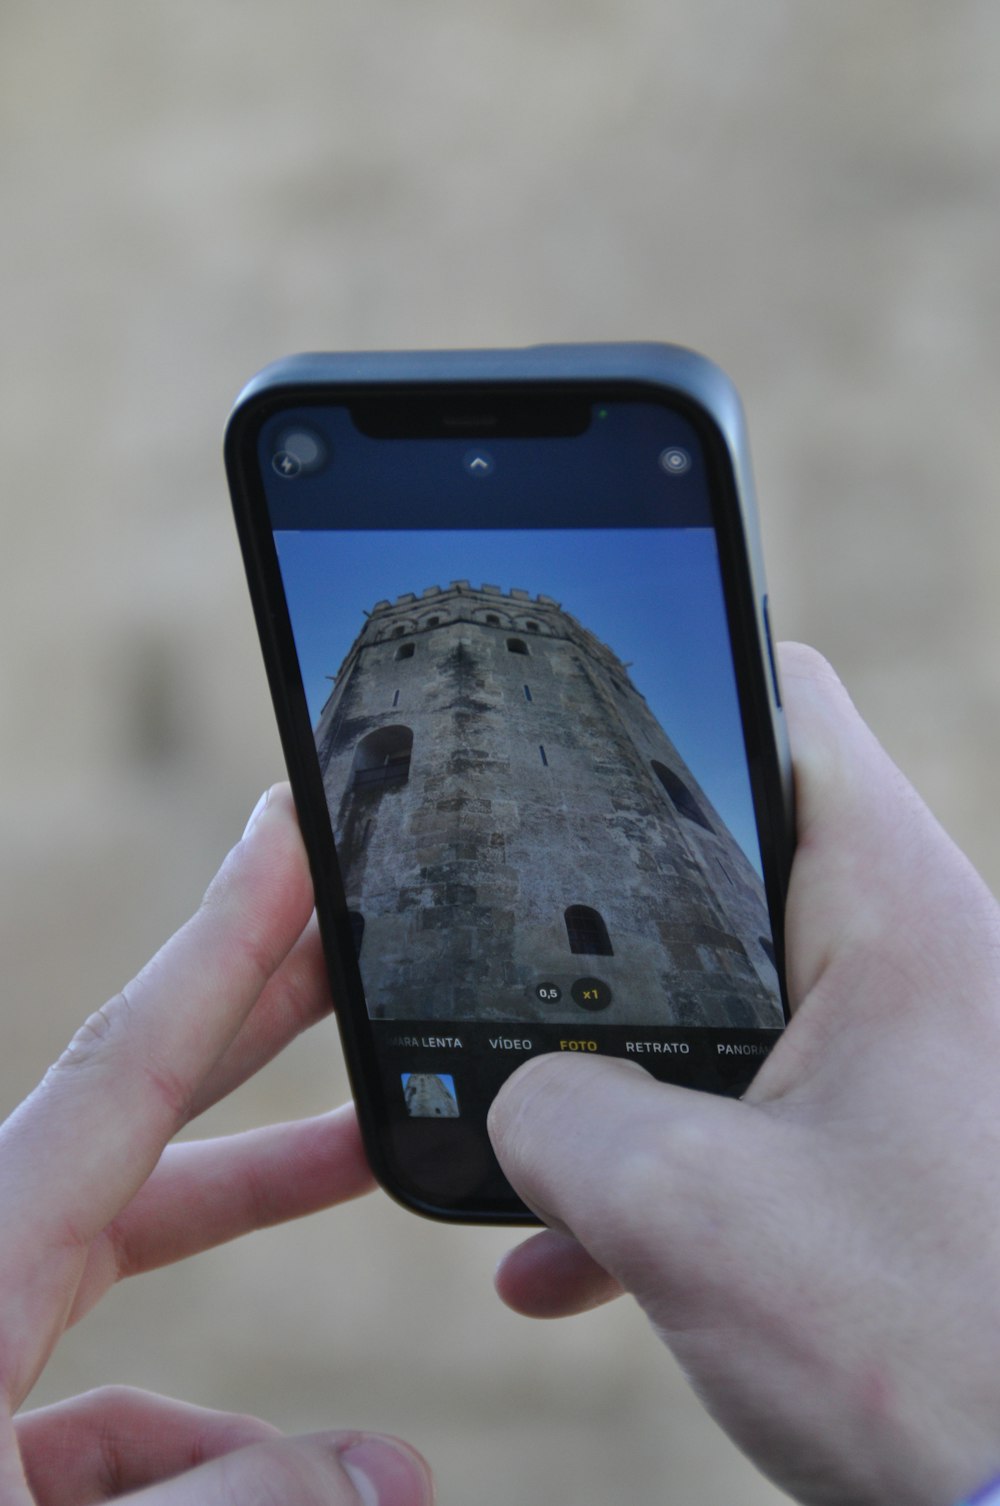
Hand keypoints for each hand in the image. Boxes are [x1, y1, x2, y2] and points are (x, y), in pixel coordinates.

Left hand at [1, 786, 431, 1505]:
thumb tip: (378, 1476)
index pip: (124, 1065)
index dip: (223, 940)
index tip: (289, 833)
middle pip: (142, 1112)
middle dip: (259, 1018)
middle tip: (354, 946)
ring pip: (138, 1261)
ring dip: (263, 1251)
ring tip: (385, 1266)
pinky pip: (113, 1423)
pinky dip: (218, 1445)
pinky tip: (310, 1486)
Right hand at [490, 644, 999, 1505]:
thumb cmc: (935, 1348)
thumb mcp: (687, 1213)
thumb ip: (559, 1117)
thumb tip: (516, 1098)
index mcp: (887, 910)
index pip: (784, 703)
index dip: (667, 679)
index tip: (559, 722)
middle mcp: (906, 955)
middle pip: (727, 857)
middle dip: (600, 921)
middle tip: (502, 960)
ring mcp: (901, 1047)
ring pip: (725, 997)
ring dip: (620, 1066)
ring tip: (524, 1147)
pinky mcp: (889, 1137)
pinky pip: (754, 1101)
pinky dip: (666, 1155)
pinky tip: (572, 1255)